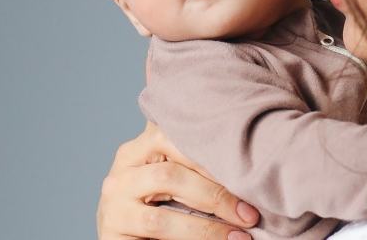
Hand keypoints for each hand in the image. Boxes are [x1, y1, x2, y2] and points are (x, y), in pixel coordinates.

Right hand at [97, 121, 260, 239]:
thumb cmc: (164, 210)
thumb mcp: (178, 183)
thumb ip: (196, 164)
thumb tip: (253, 156)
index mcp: (140, 148)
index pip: (176, 136)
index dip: (213, 154)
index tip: (248, 170)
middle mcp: (123, 169)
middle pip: (171, 170)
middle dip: (216, 192)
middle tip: (250, 212)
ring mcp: (113, 200)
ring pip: (164, 207)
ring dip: (209, 224)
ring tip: (240, 233)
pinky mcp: (112, 229)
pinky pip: (158, 228)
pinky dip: (195, 235)